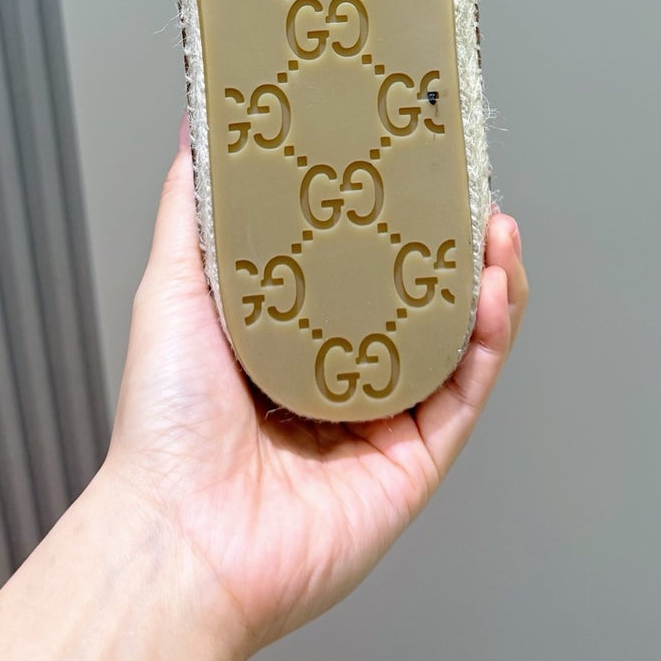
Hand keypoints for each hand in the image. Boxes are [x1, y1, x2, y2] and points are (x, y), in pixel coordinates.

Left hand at [104, 116, 528, 660]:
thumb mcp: (173, 287)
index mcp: (288, 337)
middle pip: (417, 297)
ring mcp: (381, 420)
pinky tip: (494, 289)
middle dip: (452, 241)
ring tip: (495, 228)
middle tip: (469, 189)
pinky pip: (464, 391)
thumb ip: (194, 207)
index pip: (357, 262)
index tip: (414, 162)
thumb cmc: (166, 425)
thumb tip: (201, 124)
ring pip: (455, 339)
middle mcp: (340, 375)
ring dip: (486, 280)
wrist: (183, 536)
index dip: (392, 214)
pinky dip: (488, 338)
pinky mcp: (414, 461)